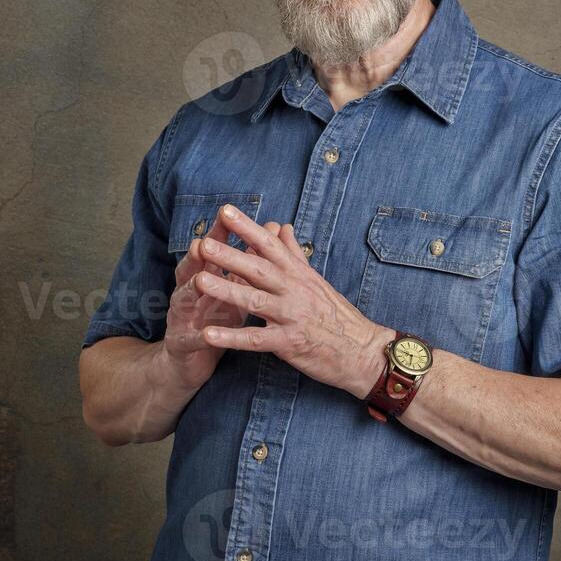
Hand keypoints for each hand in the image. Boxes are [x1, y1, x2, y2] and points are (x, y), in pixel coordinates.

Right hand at [163, 214, 282, 390]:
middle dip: (197, 257)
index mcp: (204, 276)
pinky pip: (191, 340)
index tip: (226, 214)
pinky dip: (199, 337)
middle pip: (192, 270)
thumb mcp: (234, 287)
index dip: (218, 233)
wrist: (190, 361)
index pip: (211, 250)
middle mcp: (189, 292)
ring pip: (184, 300)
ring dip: (191, 291)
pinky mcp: (182, 344)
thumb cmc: (216, 317)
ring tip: (198, 283)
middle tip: (202, 244)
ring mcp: (182, 317)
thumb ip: (249, 260)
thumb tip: (271, 227)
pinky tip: (205, 335)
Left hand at [192, 204, 394, 397]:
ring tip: (198, 281)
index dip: (247, 227)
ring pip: (254, 300)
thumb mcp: (316, 279)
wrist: (362, 350)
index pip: (269, 244)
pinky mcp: (289, 342)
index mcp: (298, 272)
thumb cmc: (336, 314)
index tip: (225, 211)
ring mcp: (291, 315)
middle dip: (230, 255)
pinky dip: (232, 338)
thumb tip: (282, 226)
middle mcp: (294, 289)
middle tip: (204, 242)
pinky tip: (208, 334)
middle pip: (258, 268)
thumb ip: (294, 253)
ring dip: (225, 290)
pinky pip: (256, 339)